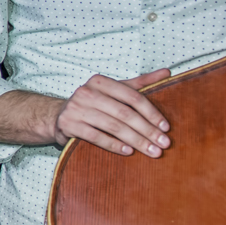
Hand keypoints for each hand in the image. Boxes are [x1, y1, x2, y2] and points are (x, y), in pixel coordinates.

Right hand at [53, 69, 173, 156]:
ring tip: (151, 151)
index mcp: (100, 81)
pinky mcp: (68, 124)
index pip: (132, 96)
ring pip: (113, 126)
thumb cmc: (93, 104)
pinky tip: (128, 151)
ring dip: (135, 141)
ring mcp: (76, 108)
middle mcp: (86, 92)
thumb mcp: (114, 91)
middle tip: (163, 144)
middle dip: (147, 130)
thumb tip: (167, 72)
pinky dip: (113, 145)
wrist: (58, 116)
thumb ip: (140, 83)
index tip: (166, 128)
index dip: (151, 112)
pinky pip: (96, 137)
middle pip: (124, 113)